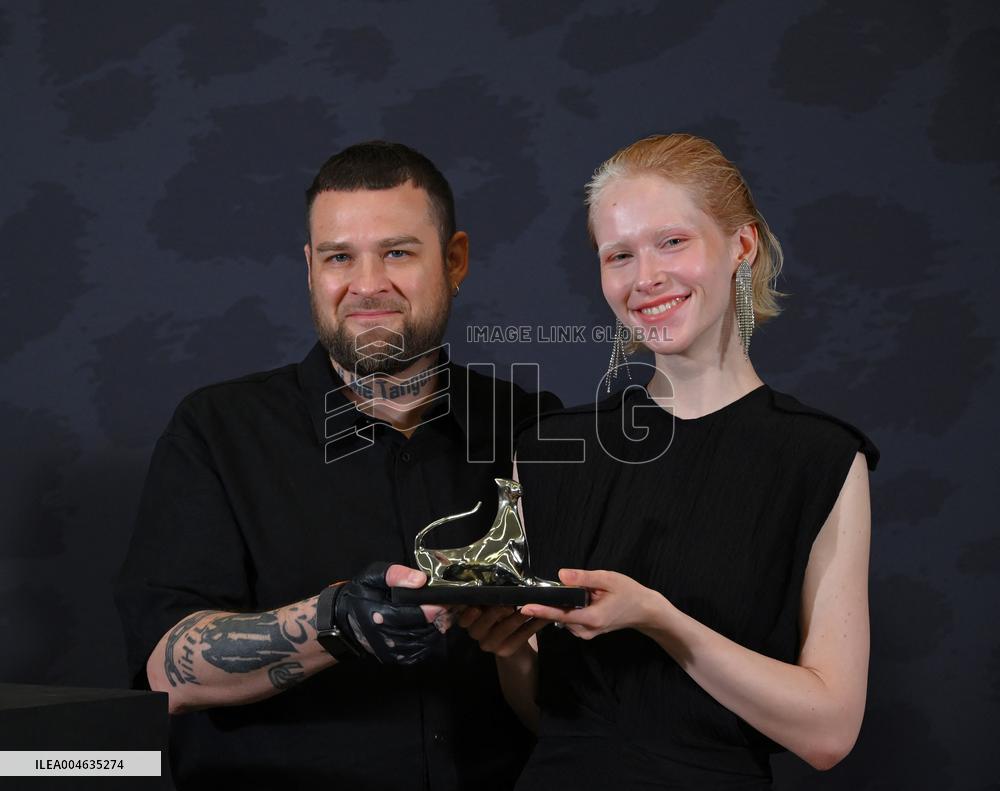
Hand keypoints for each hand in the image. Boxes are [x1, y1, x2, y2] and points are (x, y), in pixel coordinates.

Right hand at [335, 562, 447, 664]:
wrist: (345, 619)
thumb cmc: (362, 593)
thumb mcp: (374, 575)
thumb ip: (396, 575)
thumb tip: (421, 579)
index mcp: (376, 613)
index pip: (409, 614)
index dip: (429, 609)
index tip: (443, 601)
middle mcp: (382, 636)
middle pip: (418, 630)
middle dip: (436, 619)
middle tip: (448, 607)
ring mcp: (388, 650)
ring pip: (421, 643)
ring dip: (434, 630)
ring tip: (442, 616)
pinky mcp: (393, 658)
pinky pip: (418, 652)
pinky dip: (428, 640)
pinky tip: (430, 628)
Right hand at [458, 605, 549, 657]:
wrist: (512, 641)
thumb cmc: (500, 614)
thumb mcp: (491, 605)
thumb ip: (490, 596)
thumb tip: (501, 576)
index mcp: (469, 620)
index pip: (462, 618)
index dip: (467, 613)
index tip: (476, 606)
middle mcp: (476, 633)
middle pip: (480, 625)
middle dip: (495, 613)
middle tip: (508, 603)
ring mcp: (490, 644)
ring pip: (503, 630)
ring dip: (518, 617)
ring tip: (531, 606)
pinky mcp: (506, 651)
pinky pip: (521, 636)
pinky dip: (533, 625)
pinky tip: (544, 617)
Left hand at [519, 569, 661, 639]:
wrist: (645, 611)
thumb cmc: (629, 593)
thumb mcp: (608, 579)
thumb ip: (583, 578)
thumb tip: (561, 575)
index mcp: (592, 618)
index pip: (561, 614)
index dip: (542, 610)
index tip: (524, 607)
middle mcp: (587, 630)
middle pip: (559, 617)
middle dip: (549, 603)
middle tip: (539, 591)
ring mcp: (587, 634)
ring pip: (564, 619)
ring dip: (559, 606)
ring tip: (567, 592)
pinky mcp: (587, 632)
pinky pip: (570, 620)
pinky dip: (567, 610)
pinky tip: (575, 599)